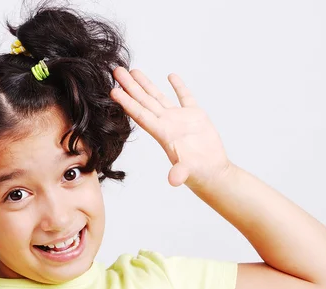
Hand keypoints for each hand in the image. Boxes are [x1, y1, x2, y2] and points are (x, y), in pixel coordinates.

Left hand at [110, 67, 231, 188]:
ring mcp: (180, 118)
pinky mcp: (195, 116)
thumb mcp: (188, 172)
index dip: (127, 102)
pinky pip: (184, 97)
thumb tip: (174, 180)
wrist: (212, 172)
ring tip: (133, 70)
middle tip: (116, 70)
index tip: (113, 90)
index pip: (140, 114)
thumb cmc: (199, 173)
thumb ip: (180, 173)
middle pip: (144, 101)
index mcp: (162, 133)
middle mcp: (167, 123)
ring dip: (146, 84)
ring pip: (158, 97)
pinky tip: (170, 76)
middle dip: (130, 86)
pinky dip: (178, 86)